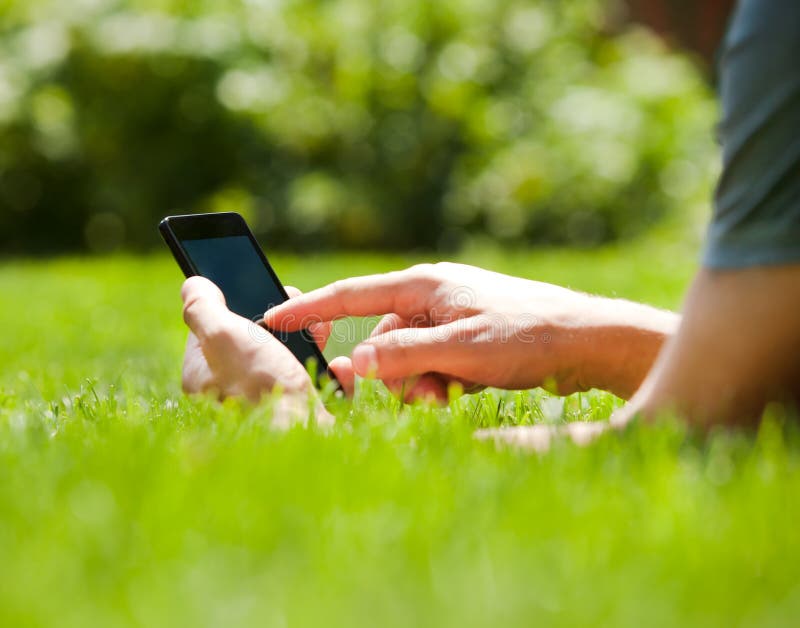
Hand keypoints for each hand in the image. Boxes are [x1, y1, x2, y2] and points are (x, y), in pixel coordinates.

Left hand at [180, 277, 354, 411]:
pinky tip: (338, 367)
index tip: (257, 289)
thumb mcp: (221, 335)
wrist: (301, 438)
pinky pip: (324, 388)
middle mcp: (235, 393)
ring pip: (294, 362)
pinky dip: (335, 375)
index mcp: (205, 377)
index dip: (236, 304)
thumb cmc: (257, 386)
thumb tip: (193, 285)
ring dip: (312, 340)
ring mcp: (273, 407)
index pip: (215, 330)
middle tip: (298, 306)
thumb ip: (202, 307)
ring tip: (323, 330)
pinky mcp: (308, 419)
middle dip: (283, 319)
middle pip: (259, 342)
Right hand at [264, 262, 675, 400]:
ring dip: (419, 386)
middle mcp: (431, 298)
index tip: (271, 319)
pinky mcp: (464, 340)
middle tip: (427, 397)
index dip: (310, 309)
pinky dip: (439, 385)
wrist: (585, 341)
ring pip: (407, 360)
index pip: (352, 294)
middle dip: (394, 375)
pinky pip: (431, 366)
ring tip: (452, 397)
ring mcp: (448, 319)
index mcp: (423, 286)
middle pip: (381, 342)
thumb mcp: (462, 349)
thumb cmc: (527, 335)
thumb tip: (355, 363)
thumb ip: (405, 355)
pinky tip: (465, 393)